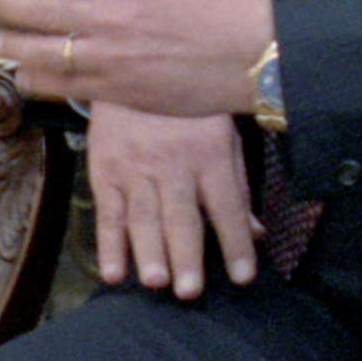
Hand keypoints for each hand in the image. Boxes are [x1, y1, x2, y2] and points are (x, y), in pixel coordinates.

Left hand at [0, 0, 275, 118]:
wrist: (260, 60)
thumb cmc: (238, 1)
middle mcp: (111, 18)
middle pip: (41, 9)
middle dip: (6, 3)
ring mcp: (111, 58)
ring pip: (44, 51)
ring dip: (14, 44)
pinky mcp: (119, 91)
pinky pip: (66, 88)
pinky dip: (38, 81)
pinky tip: (22, 76)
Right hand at [85, 101, 260, 297]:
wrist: (136, 69)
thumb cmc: (189, 112)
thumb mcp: (223, 139)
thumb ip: (236, 188)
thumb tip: (256, 233)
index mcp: (210, 156)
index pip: (227, 206)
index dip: (236, 242)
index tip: (243, 277)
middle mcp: (174, 165)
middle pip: (181, 215)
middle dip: (186, 255)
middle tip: (189, 291)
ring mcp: (136, 170)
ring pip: (143, 217)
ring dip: (148, 252)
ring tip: (155, 282)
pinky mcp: (105, 172)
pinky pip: (108, 214)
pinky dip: (108, 245)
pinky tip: (113, 273)